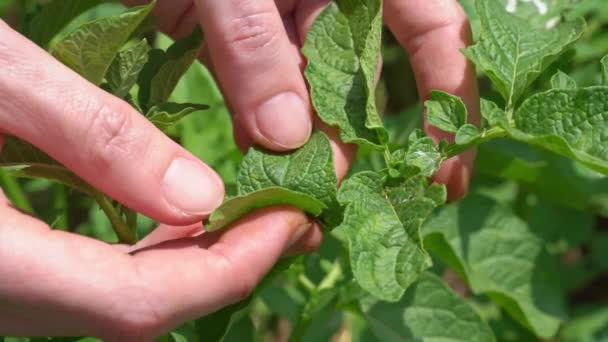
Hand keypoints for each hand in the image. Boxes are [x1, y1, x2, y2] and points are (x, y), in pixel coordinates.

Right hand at [0, 20, 321, 339]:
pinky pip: (92, 276)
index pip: (144, 302)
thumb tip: (202, 194)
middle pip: (140, 309)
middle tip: (292, 214)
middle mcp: (0, 298)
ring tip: (258, 214)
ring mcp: (1, 286)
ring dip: (198, 261)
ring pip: (120, 297)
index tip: (292, 217)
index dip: (233, 265)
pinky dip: (152, 250)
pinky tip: (181, 214)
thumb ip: (88, 136)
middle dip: (230, 265)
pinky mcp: (2, 265)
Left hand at [123, 0, 479, 197]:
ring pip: (309, 98)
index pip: (436, 32)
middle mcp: (334, 1)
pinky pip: (260, 96)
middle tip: (333, 196)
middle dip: (354, 143)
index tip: (443, 167)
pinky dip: (258, 133)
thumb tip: (285, 137)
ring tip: (293, 196)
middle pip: (364, 81)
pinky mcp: (243, 45)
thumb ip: (256, 42)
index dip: (451, 98)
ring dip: (302, 149)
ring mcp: (286, 25)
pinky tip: (258, 165)